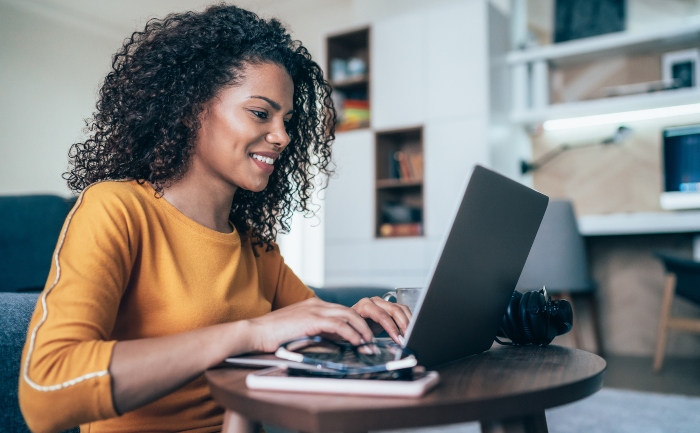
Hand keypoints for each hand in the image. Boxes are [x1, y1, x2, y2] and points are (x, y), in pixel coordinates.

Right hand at [247, 297, 374, 352]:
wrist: (255, 332)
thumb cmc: (273, 335)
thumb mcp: (299, 330)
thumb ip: (316, 331)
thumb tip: (333, 342)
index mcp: (314, 306)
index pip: (342, 312)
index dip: (356, 324)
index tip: (366, 337)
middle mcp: (317, 304)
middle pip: (349, 312)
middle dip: (365, 326)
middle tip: (373, 341)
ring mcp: (314, 310)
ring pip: (348, 316)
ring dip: (362, 331)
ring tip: (370, 345)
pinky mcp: (312, 320)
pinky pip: (339, 326)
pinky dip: (351, 334)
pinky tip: (357, 343)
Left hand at [351, 297, 411, 343]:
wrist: (349, 323)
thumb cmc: (351, 328)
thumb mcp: (354, 334)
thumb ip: (363, 340)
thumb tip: (371, 349)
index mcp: (364, 306)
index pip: (382, 315)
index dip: (391, 327)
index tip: (398, 339)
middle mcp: (374, 302)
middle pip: (394, 310)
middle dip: (403, 325)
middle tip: (407, 338)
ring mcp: (383, 303)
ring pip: (401, 309)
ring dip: (408, 322)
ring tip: (410, 335)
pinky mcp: (389, 307)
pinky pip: (403, 310)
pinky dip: (408, 320)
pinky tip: (409, 330)